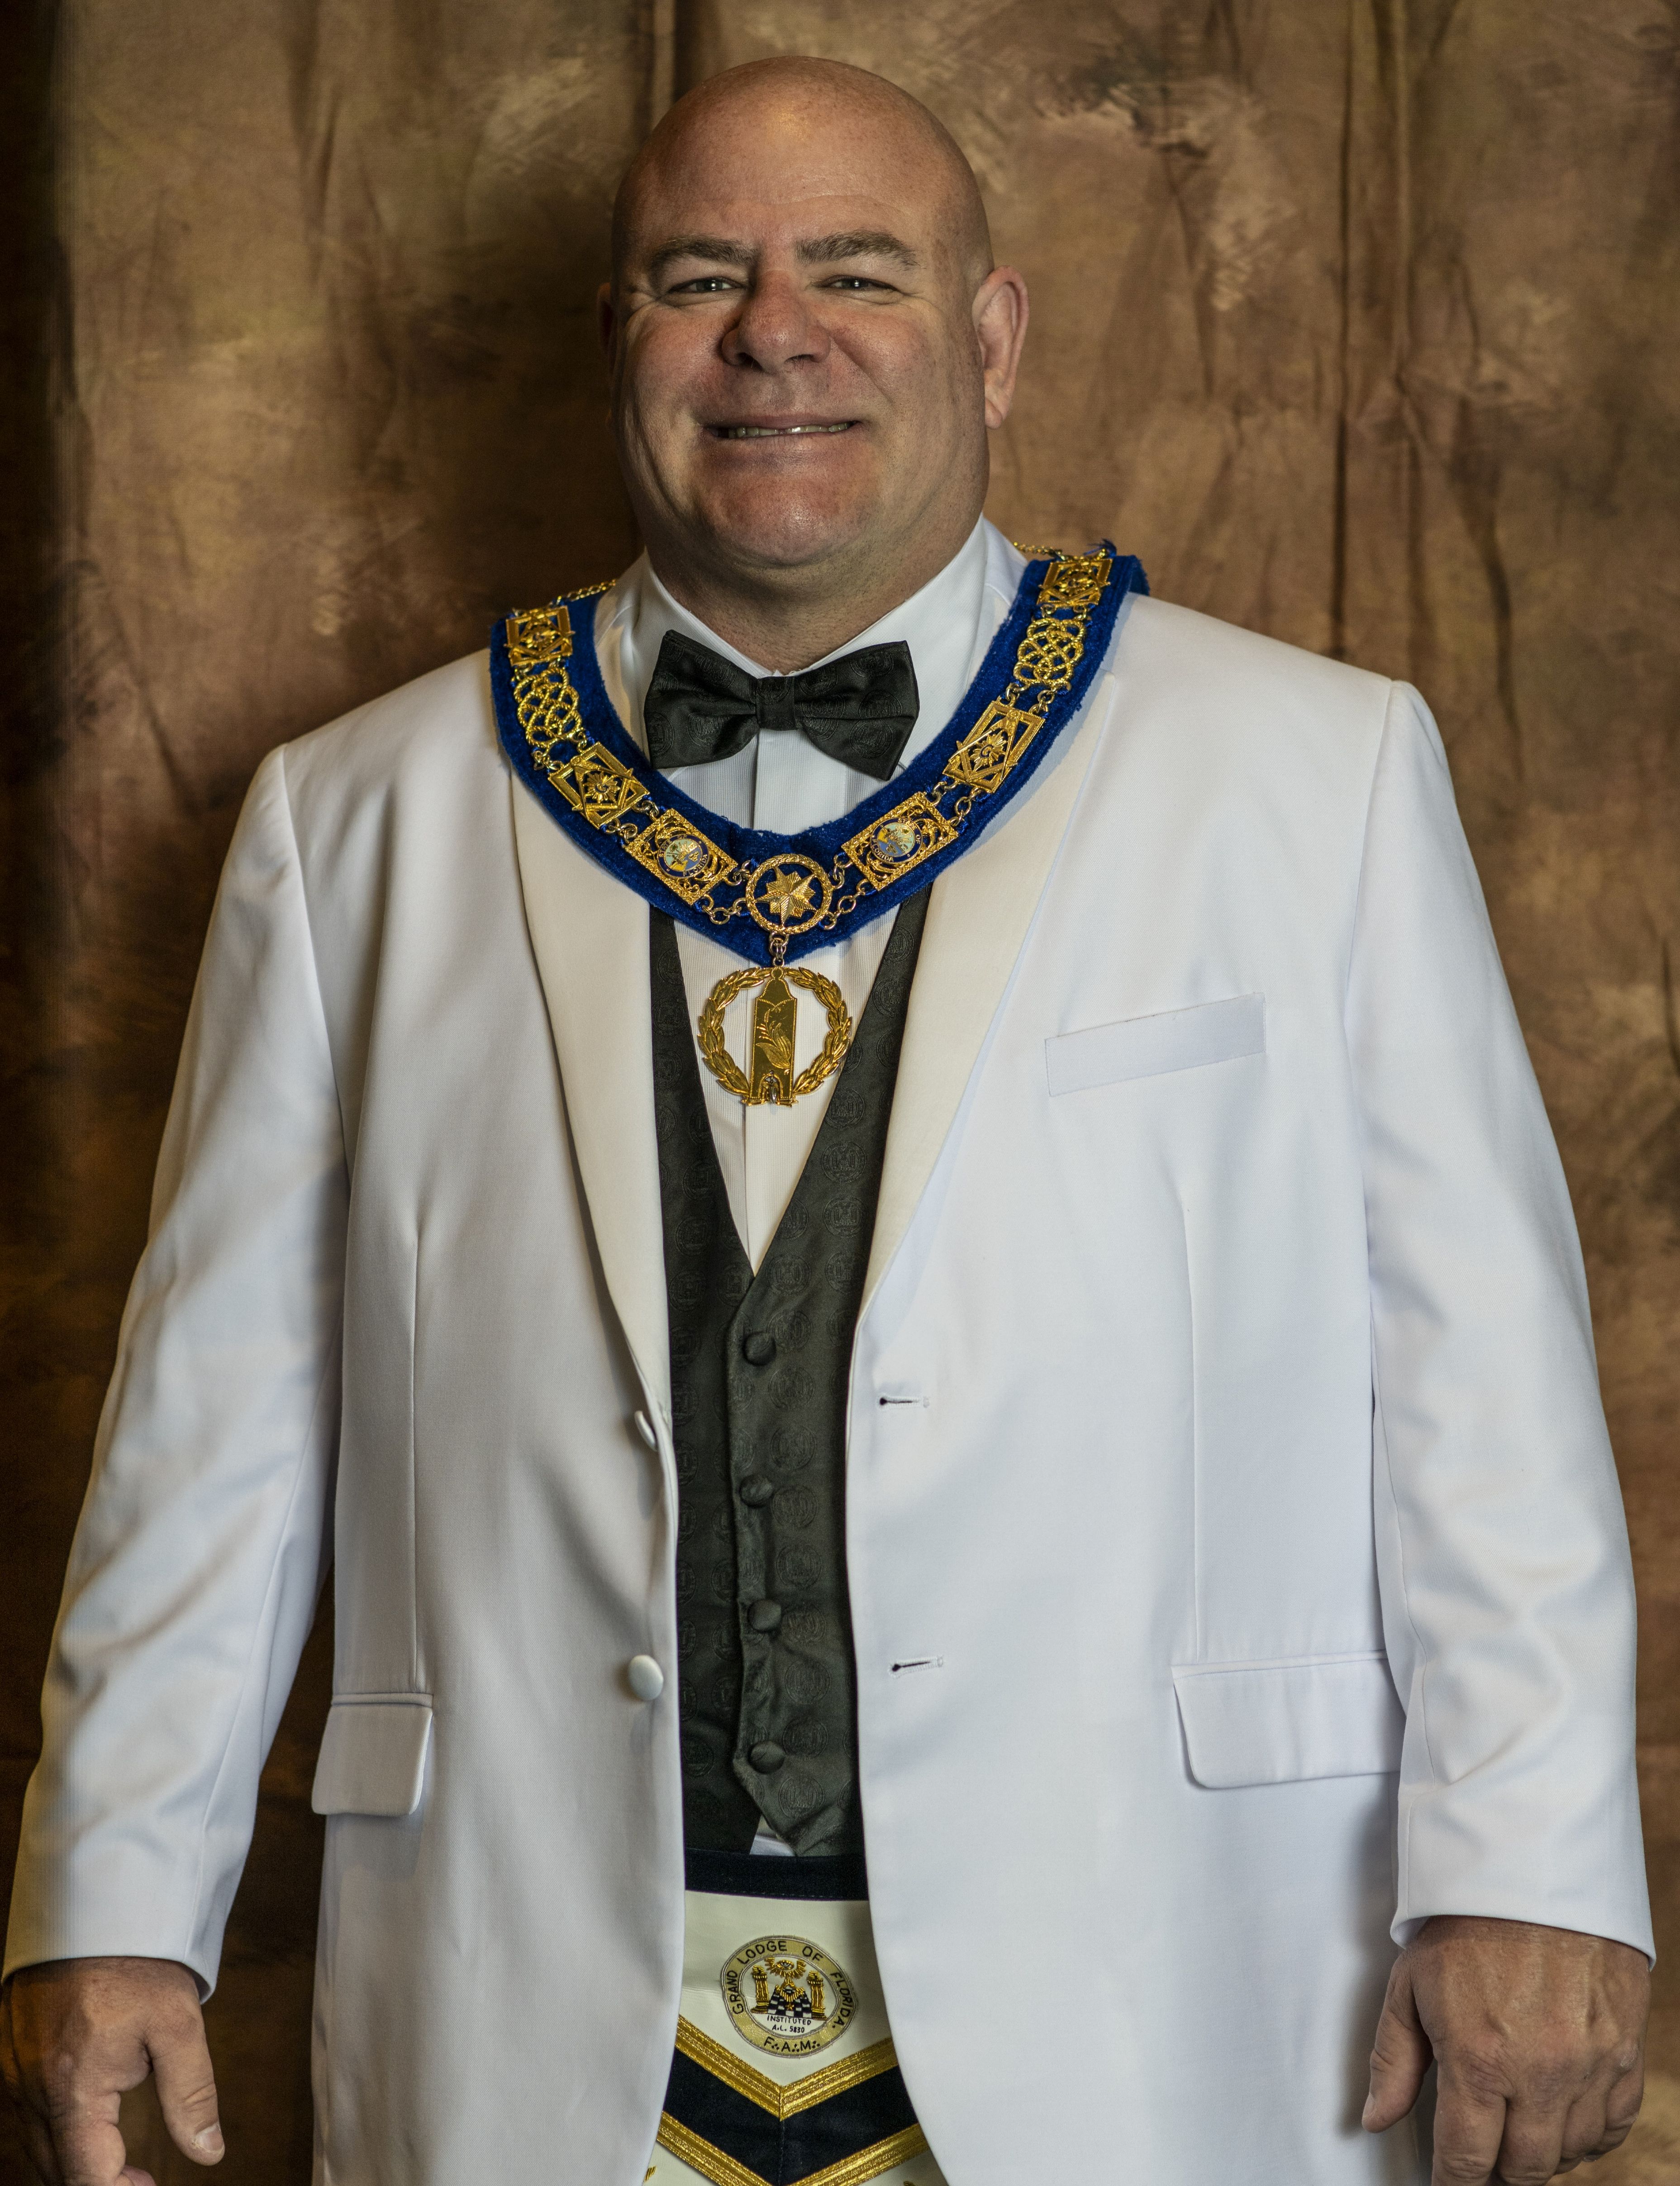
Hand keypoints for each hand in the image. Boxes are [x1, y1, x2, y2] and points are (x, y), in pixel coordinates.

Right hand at [1, 1958, 222, 2185]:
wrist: (97, 1908)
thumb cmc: (140, 1964)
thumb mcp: (179, 2025)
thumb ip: (192, 2094)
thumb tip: (209, 2152)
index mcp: (72, 2088)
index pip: (84, 2176)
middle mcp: (32, 2088)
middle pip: (55, 2170)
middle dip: (97, 2182)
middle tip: (142, 2180)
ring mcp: (15, 2073)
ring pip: (38, 2146)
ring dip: (76, 2163)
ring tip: (123, 2165)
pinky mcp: (12, 2056)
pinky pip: (29, 2116)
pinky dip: (59, 2134)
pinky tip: (92, 2126)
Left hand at [1363, 1916, 1648, 2182]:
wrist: (1533, 1870)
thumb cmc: (1467, 1921)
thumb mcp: (1409, 1984)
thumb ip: (1393, 2059)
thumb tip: (1376, 2118)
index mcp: (1480, 2060)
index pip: (1467, 2160)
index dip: (1453, 2182)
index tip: (1447, 2183)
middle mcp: (1540, 2074)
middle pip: (1524, 2169)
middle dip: (1497, 2172)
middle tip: (1482, 2155)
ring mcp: (1590, 2066)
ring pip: (1571, 2154)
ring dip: (1543, 2154)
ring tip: (1518, 2130)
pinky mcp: (1624, 2051)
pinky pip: (1615, 2124)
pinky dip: (1590, 2135)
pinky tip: (1565, 2119)